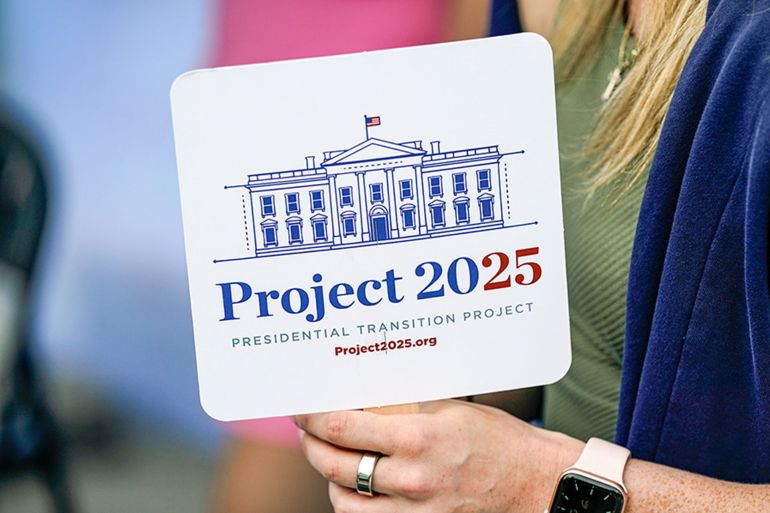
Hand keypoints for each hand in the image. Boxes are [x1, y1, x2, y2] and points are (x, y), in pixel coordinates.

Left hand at [295, 399, 582, 512]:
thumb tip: (365, 396)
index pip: (342, 428)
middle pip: (334, 466)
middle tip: (308, 432)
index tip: (301, 409)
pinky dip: (355, 504)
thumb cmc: (499, 441)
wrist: (536, 484)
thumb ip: (406, 406)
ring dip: (330, 478)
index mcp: (416, 438)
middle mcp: (409, 479)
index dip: (312, 417)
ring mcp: (413, 512)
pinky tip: (358, 486)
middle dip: (312, 446)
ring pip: (344, 501)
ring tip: (331, 458)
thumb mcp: (450, 409)